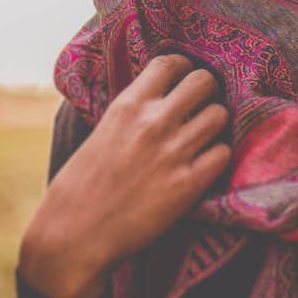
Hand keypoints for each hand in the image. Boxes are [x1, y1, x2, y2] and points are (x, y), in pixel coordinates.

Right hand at [18, 54, 230, 297]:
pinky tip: (204, 164)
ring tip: (204, 137)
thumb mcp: (102, 131)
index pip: (171, 63)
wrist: (74, 234)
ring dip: (215, 125)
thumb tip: (160, 94)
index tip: (185, 80)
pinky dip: (217, 157)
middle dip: (206, 93)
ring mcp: (174, 152)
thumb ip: (133, 110)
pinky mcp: (189, 184)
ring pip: (220, 115)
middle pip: (204, 82)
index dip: (184, 69)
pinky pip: (223, 153)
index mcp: (128, 105)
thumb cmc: (81, 185)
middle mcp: (154, 122)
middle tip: (200, 108)